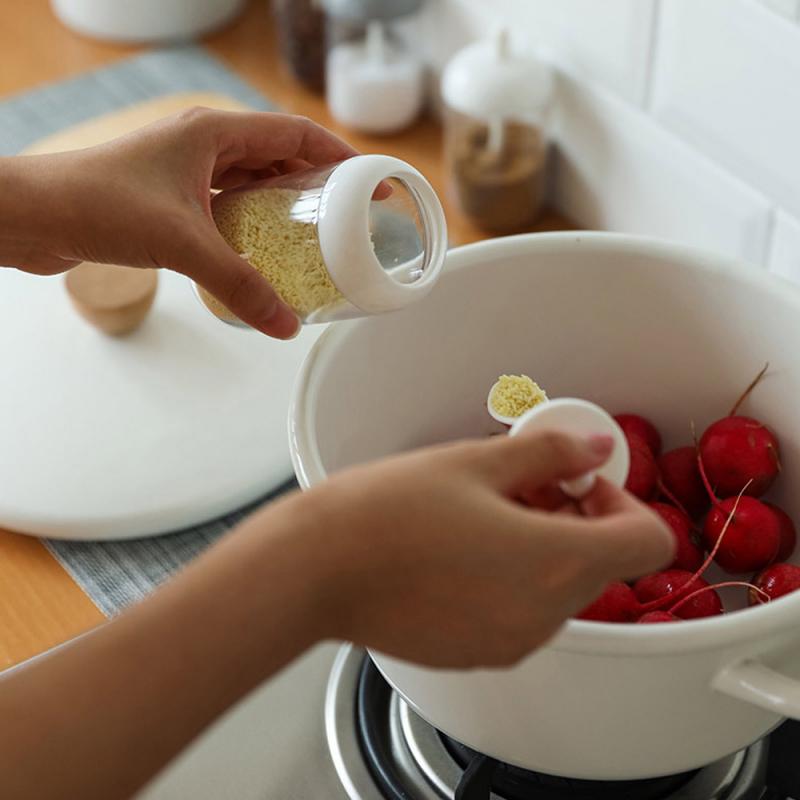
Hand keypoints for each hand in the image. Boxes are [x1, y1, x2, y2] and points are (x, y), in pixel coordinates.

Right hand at [0, 431, 672, 799]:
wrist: (314, 571)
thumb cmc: (385, 512)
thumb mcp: (474, 462)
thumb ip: (548, 452)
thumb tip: (593, 446)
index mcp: (554, 562)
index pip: (647, 539)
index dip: (621, 501)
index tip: (574, 480)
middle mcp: (544, 615)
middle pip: (601, 564)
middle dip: (574, 519)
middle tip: (518, 486)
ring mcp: (512, 642)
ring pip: (561, 590)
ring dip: (542, 549)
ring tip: (480, 516)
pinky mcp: (478, 653)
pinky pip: (522, 614)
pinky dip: (512, 581)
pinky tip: (458, 552)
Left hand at [3, 108, 357, 337]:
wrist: (32, 215)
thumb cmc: (96, 205)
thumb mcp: (182, 243)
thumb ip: (239, 284)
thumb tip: (284, 326)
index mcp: (212, 133)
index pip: (295, 135)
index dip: (339, 158)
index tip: (371, 184)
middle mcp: (202, 144)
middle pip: (278, 156)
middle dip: (318, 184)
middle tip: (351, 218)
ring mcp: (185, 170)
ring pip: (252, 181)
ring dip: (284, 204)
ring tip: (317, 236)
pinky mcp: (170, 196)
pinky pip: (227, 204)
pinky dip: (252, 223)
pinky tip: (264, 250)